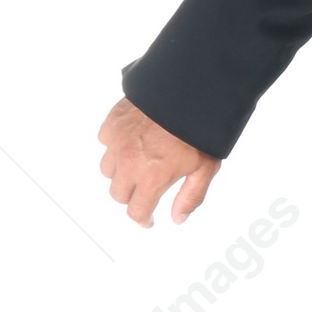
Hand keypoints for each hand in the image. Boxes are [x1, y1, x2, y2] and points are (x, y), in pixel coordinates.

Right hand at [97, 98, 219, 226]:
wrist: (188, 92)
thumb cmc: (199, 129)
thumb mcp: (205, 169)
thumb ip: (191, 197)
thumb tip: (178, 218)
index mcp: (152, 178)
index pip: (136, 211)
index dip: (143, 219)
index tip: (148, 219)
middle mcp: (129, 163)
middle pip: (118, 194)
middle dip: (132, 197)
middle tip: (145, 191)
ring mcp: (118, 142)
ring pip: (107, 170)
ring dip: (120, 173)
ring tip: (138, 165)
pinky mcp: (113, 123)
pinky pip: (105, 143)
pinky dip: (114, 146)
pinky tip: (131, 142)